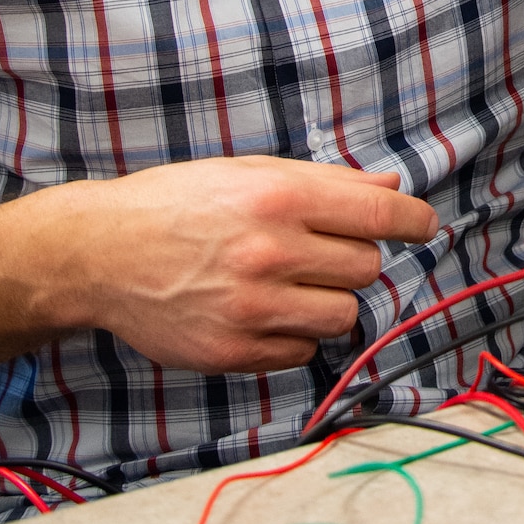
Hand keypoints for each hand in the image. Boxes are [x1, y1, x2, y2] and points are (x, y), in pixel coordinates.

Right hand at [59, 156, 439, 373]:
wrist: (99, 253)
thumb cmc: (179, 203)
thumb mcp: (250, 172)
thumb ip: (326, 182)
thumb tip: (391, 192)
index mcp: (277, 199)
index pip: (379, 217)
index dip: (414, 222)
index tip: (424, 227)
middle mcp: (268, 253)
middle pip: (366, 268)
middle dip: (351, 258)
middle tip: (315, 250)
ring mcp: (250, 307)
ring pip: (343, 315)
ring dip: (330, 300)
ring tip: (291, 283)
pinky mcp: (232, 351)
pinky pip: (303, 351)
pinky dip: (295, 334)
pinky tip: (263, 311)